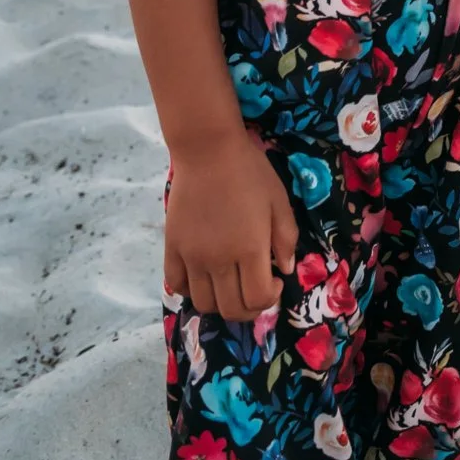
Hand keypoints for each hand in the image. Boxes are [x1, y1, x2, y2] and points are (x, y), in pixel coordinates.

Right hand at [164, 132, 297, 319]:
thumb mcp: (279, 200)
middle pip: (231, 309)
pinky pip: (176, 285)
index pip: (257, 299)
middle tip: (254, 288)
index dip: (269, 299)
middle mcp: (219, 260)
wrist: (208, 149)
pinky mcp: (172, 248)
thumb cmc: (249, 171)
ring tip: (230, 284)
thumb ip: (286, 238)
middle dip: (248, 308)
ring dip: (220, 303)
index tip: (273, 281)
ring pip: (204, 304)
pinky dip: (190, 290)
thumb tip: (284, 270)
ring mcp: (192, 256)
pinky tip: (203, 275)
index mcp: (250, 249)